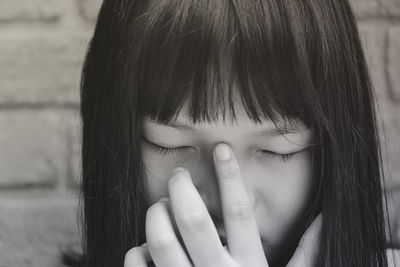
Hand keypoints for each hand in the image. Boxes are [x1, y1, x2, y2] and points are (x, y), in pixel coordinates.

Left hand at [124, 143, 321, 266]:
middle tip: (179, 176)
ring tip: (160, 207)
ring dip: (155, 216)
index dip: (231, 177)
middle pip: (192, 221)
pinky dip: (136, 251)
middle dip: (181, 189)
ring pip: (160, 242)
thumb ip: (307, 255)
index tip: (221, 149)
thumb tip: (323, 218)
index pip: (240, 213)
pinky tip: (143, 248)